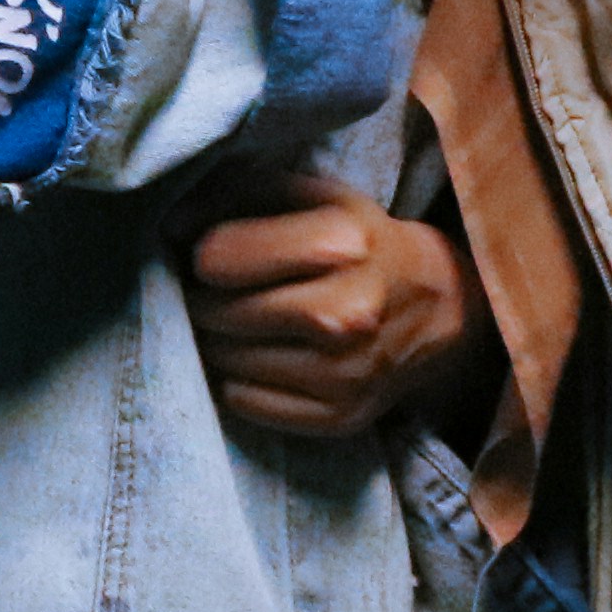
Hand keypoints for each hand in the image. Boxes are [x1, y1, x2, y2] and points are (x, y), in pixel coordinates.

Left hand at [182, 175, 489, 441]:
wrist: (441, 305)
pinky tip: (258, 354)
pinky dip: (237, 378)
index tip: (211, 255)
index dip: (201, 254)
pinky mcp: (340, 416)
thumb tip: (170, 227)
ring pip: (225, 360)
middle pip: (216, 312)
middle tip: (213, 291)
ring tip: (236, 320)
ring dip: (216, 340)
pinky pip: (244, 402)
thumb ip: (241, 194)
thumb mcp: (318, 197)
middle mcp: (345, 313)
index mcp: (340, 244)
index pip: (216, 257)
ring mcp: (344, 373)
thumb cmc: (363, 242)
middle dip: (201, 299)